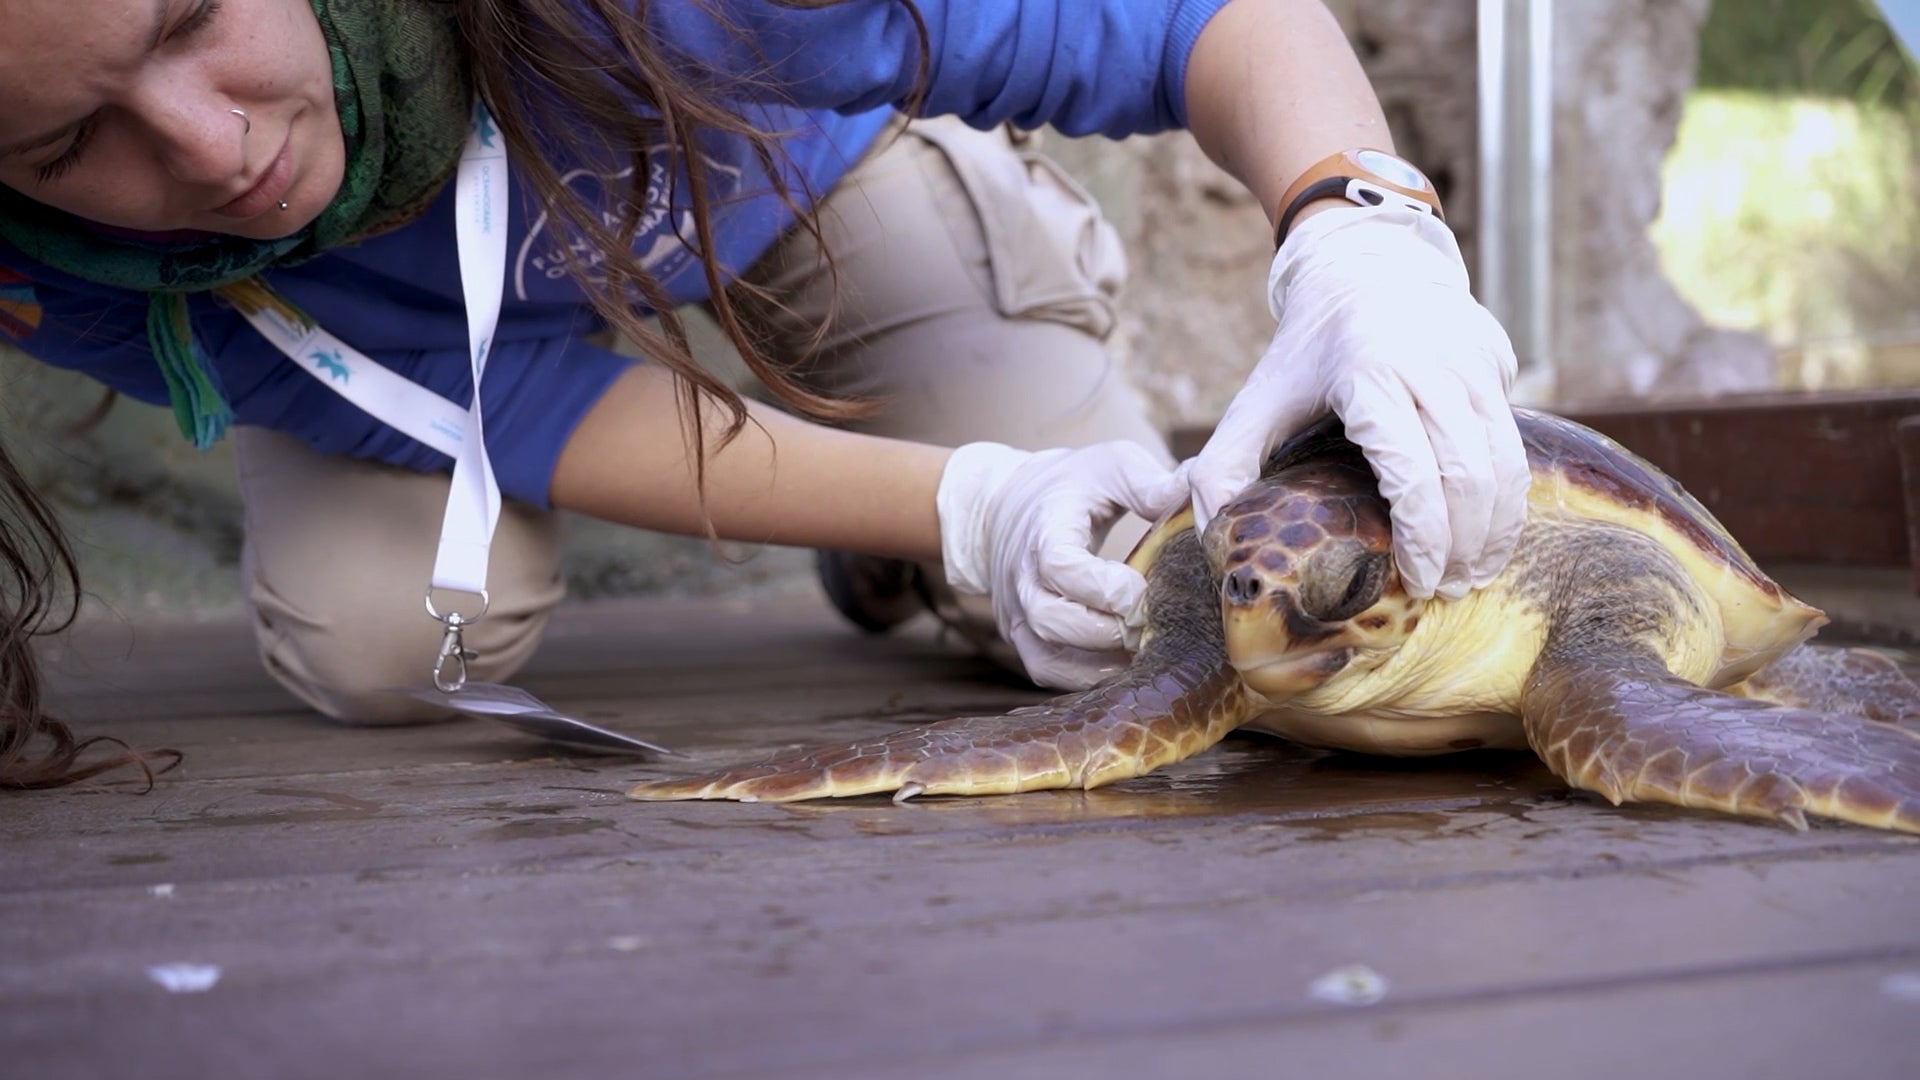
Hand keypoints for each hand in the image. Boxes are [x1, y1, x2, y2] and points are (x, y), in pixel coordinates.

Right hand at [938, 440, 1182, 689]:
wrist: (1004, 506)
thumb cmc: (1069, 486)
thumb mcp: (1110, 466)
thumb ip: (1151, 484)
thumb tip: (1202, 495)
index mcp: (1042, 532)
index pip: (1060, 568)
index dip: (1105, 587)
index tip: (1143, 587)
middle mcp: (1020, 579)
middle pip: (1054, 621)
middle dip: (1110, 629)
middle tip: (1150, 621)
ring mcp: (1016, 613)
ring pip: (1049, 657)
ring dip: (1101, 660)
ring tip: (1143, 646)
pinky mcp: (1022, 637)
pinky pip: (1049, 673)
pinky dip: (1087, 676)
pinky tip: (1123, 662)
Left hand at [1184, 203, 1530, 599]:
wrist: (1364, 265)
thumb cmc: (1305, 352)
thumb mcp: (1254, 402)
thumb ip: (1220, 469)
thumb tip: (1206, 538)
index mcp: (1369, 375)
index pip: (1413, 472)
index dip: (1423, 536)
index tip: (1418, 580)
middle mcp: (1432, 365)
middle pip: (1467, 476)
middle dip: (1463, 546)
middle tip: (1447, 591)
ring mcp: (1473, 362)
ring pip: (1504, 464)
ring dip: (1495, 529)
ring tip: (1473, 574)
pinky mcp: (1499, 363)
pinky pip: (1514, 444)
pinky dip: (1507, 497)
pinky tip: (1488, 533)